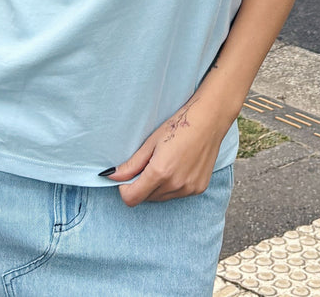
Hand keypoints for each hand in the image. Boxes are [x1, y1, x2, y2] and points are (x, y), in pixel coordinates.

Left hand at [106, 95, 231, 206]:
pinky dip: (172, 185)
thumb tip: (111, 176)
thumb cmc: (178, 127)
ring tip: (163, 162)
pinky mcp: (199, 189)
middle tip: (146, 164)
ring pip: (162, 197)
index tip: (126, 177)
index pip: (132, 198)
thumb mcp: (150, 143)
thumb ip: (131, 164)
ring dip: (156, 187)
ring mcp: (189, 189)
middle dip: (141, 186)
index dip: (125, 190)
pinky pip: (177, 194)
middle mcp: (175, 185)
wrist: (208, 122)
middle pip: (147, 198)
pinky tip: (177, 167)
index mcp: (160, 173)